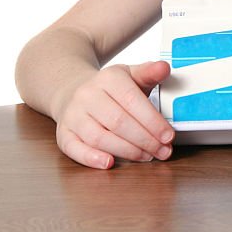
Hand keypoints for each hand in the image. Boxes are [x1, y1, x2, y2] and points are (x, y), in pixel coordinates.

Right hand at [54, 61, 174, 168]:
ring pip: (99, 137)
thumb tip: (164, 68)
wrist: (73, 91)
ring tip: (147, 157)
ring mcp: (73, 115)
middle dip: (144, 140)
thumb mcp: (131, 75)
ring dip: (126, 151)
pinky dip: (91, 158)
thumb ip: (149, 73)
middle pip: (118, 122)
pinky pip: (74, 148)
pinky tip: (109, 163)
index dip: (152, 121)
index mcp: (108, 78)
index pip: (132, 101)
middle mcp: (87, 95)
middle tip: (163, 151)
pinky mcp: (63, 134)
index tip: (168, 135)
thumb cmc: (110, 89)